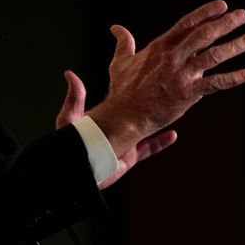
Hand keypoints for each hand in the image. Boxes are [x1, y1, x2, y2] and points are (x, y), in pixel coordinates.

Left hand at [56, 69, 176, 189]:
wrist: (75, 171)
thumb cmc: (69, 144)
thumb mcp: (70, 118)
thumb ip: (74, 98)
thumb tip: (69, 73)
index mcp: (105, 115)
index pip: (123, 99)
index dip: (134, 88)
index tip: (147, 76)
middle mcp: (118, 127)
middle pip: (138, 112)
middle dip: (152, 102)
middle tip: (167, 89)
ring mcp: (125, 141)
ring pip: (148, 128)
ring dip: (160, 119)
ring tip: (175, 107)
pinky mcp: (130, 157)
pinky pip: (149, 148)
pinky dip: (161, 142)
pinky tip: (173, 134)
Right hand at [87, 0, 244, 158]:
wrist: (125, 115)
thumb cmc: (123, 90)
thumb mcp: (120, 62)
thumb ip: (123, 43)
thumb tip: (116, 28)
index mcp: (159, 47)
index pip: (187, 24)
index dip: (206, 13)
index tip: (223, 6)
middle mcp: (172, 57)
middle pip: (204, 34)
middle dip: (226, 23)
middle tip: (243, 15)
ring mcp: (180, 75)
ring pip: (213, 55)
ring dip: (234, 46)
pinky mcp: (187, 93)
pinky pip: (214, 84)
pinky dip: (231, 79)